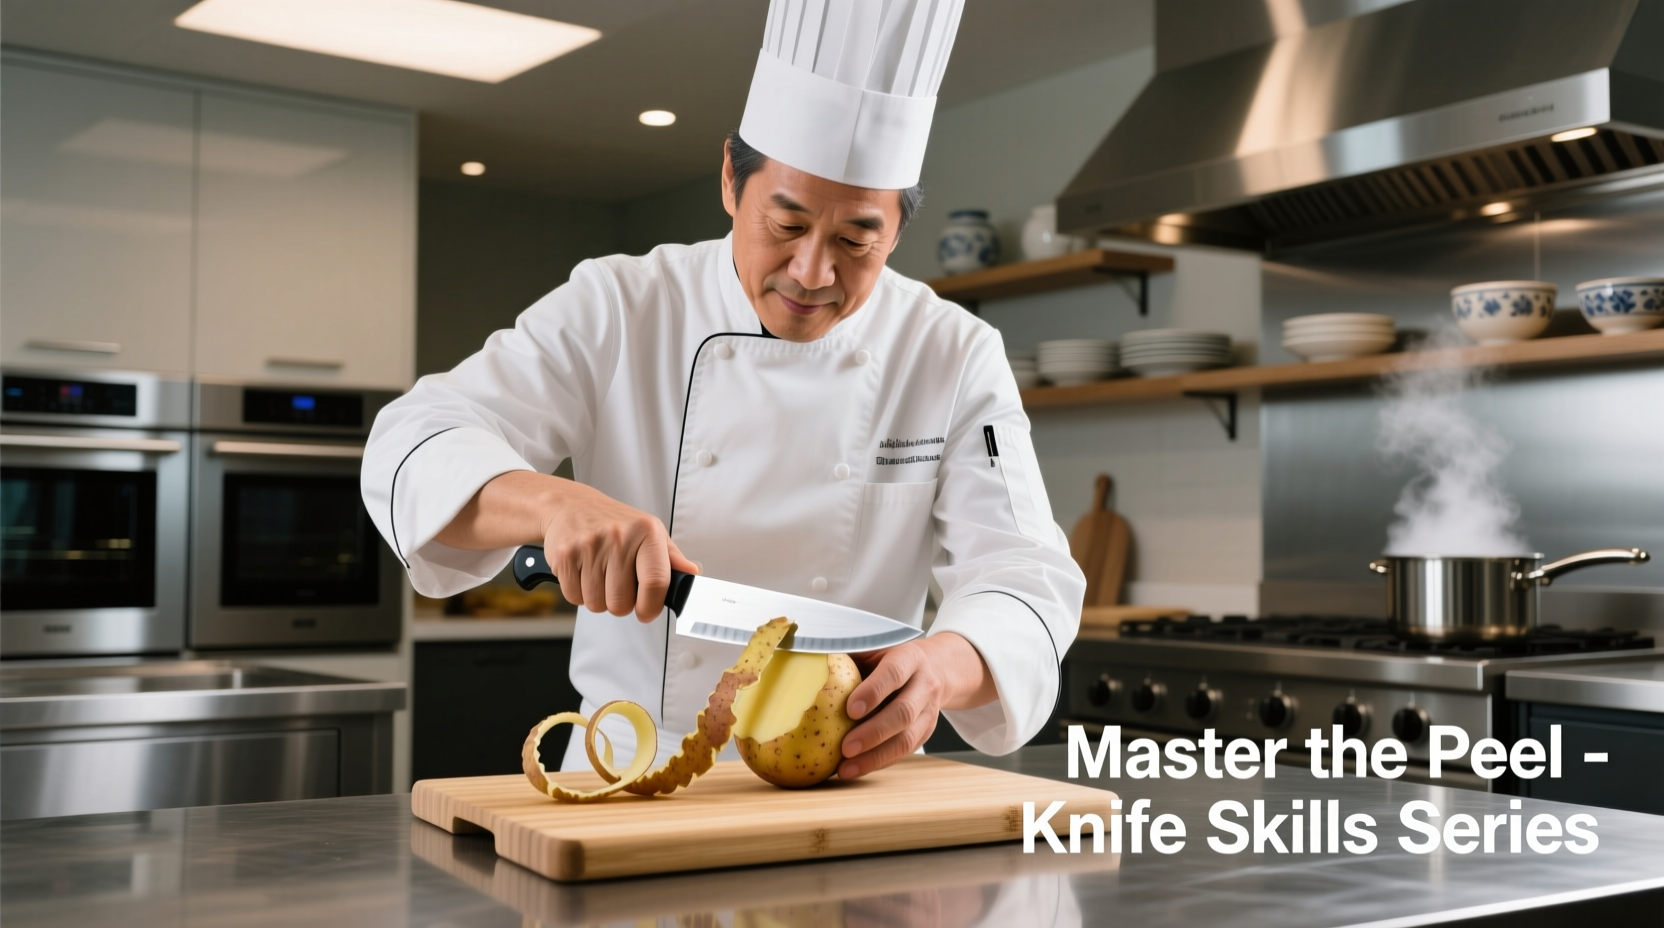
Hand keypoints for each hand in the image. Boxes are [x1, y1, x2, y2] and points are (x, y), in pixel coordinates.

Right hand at [436, 472, 697, 621]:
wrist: (570, 506)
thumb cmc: (614, 523)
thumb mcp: (650, 533)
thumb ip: (672, 559)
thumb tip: (693, 576)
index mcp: (646, 532)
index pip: (655, 583)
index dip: (651, 606)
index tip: (646, 611)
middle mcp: (619, 537)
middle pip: (622, 603)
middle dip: (621, 602)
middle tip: (618, 583)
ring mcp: (590, 546)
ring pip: (597, 604)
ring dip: (599, 598)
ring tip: (600, 575)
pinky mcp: (565, 556)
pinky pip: (575, 598)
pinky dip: (579, 593)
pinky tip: (583, 572)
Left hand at [838, 632, 996, 778]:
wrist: (937, 667)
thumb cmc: (892, 658)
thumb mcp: (876, 647)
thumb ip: (851, 654)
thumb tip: (807, 662)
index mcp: (909, 658)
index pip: (894, 673)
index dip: (874, 692)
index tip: (850, 710)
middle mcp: (924, 685)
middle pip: (904, 712)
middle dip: (874, 732)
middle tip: (846, 748)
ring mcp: (929, 711)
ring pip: (907, 739)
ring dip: (876, 757)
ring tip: (847, 768)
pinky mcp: (926, 732)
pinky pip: (905, 751)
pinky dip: (880, 762)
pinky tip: (856, 769)